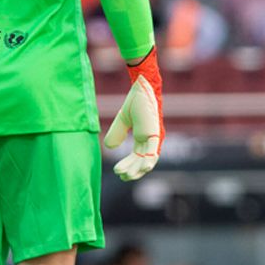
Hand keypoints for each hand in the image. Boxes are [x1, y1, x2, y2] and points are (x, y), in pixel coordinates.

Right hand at [103, 52, 164, 180]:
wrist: (141, 88)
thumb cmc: (135, 101)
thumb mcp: (122, 120)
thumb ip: (116, 133)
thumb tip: (109, 148)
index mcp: (144, 137)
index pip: (137, 157)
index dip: (129, 166)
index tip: (118, 172)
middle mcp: (151, 140)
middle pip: (142, 161)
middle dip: (131, 171)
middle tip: (120, 176)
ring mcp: (154, 137)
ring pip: (147, 159)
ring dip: (137, 169)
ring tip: (124, 175)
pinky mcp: (155, 132)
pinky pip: (153, 150)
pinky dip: (149, 160)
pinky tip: (144, 169)